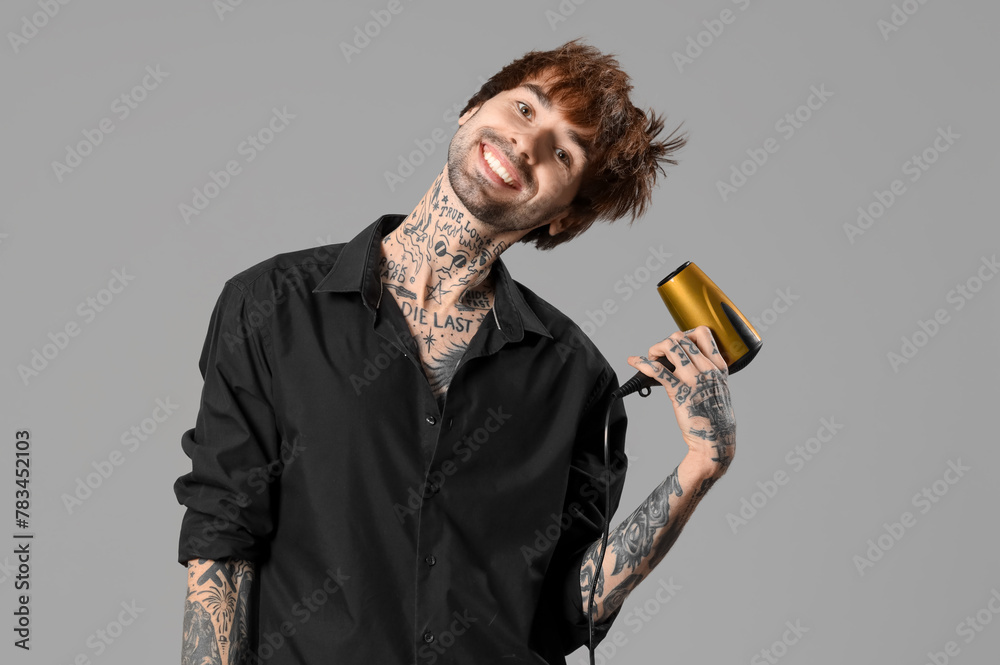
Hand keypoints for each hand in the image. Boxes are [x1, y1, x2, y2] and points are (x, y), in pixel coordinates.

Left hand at [626, 326, 735, 478]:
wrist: (715, 440)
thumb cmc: (715, 418)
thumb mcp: (719, 389)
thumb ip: (708, 374)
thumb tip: (689, 364)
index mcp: (718, 367)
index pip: (703, 333)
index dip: (685, 334)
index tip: (677, 344)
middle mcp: (707, 369)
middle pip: (681, 338)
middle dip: (665, 342)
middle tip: (658, 354)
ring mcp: (694, 380)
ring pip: (671, 347)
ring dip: (655, 349)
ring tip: (650, 358)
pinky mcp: (679, 392)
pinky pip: (658, 370)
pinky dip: (642, 363)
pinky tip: (634, 361)